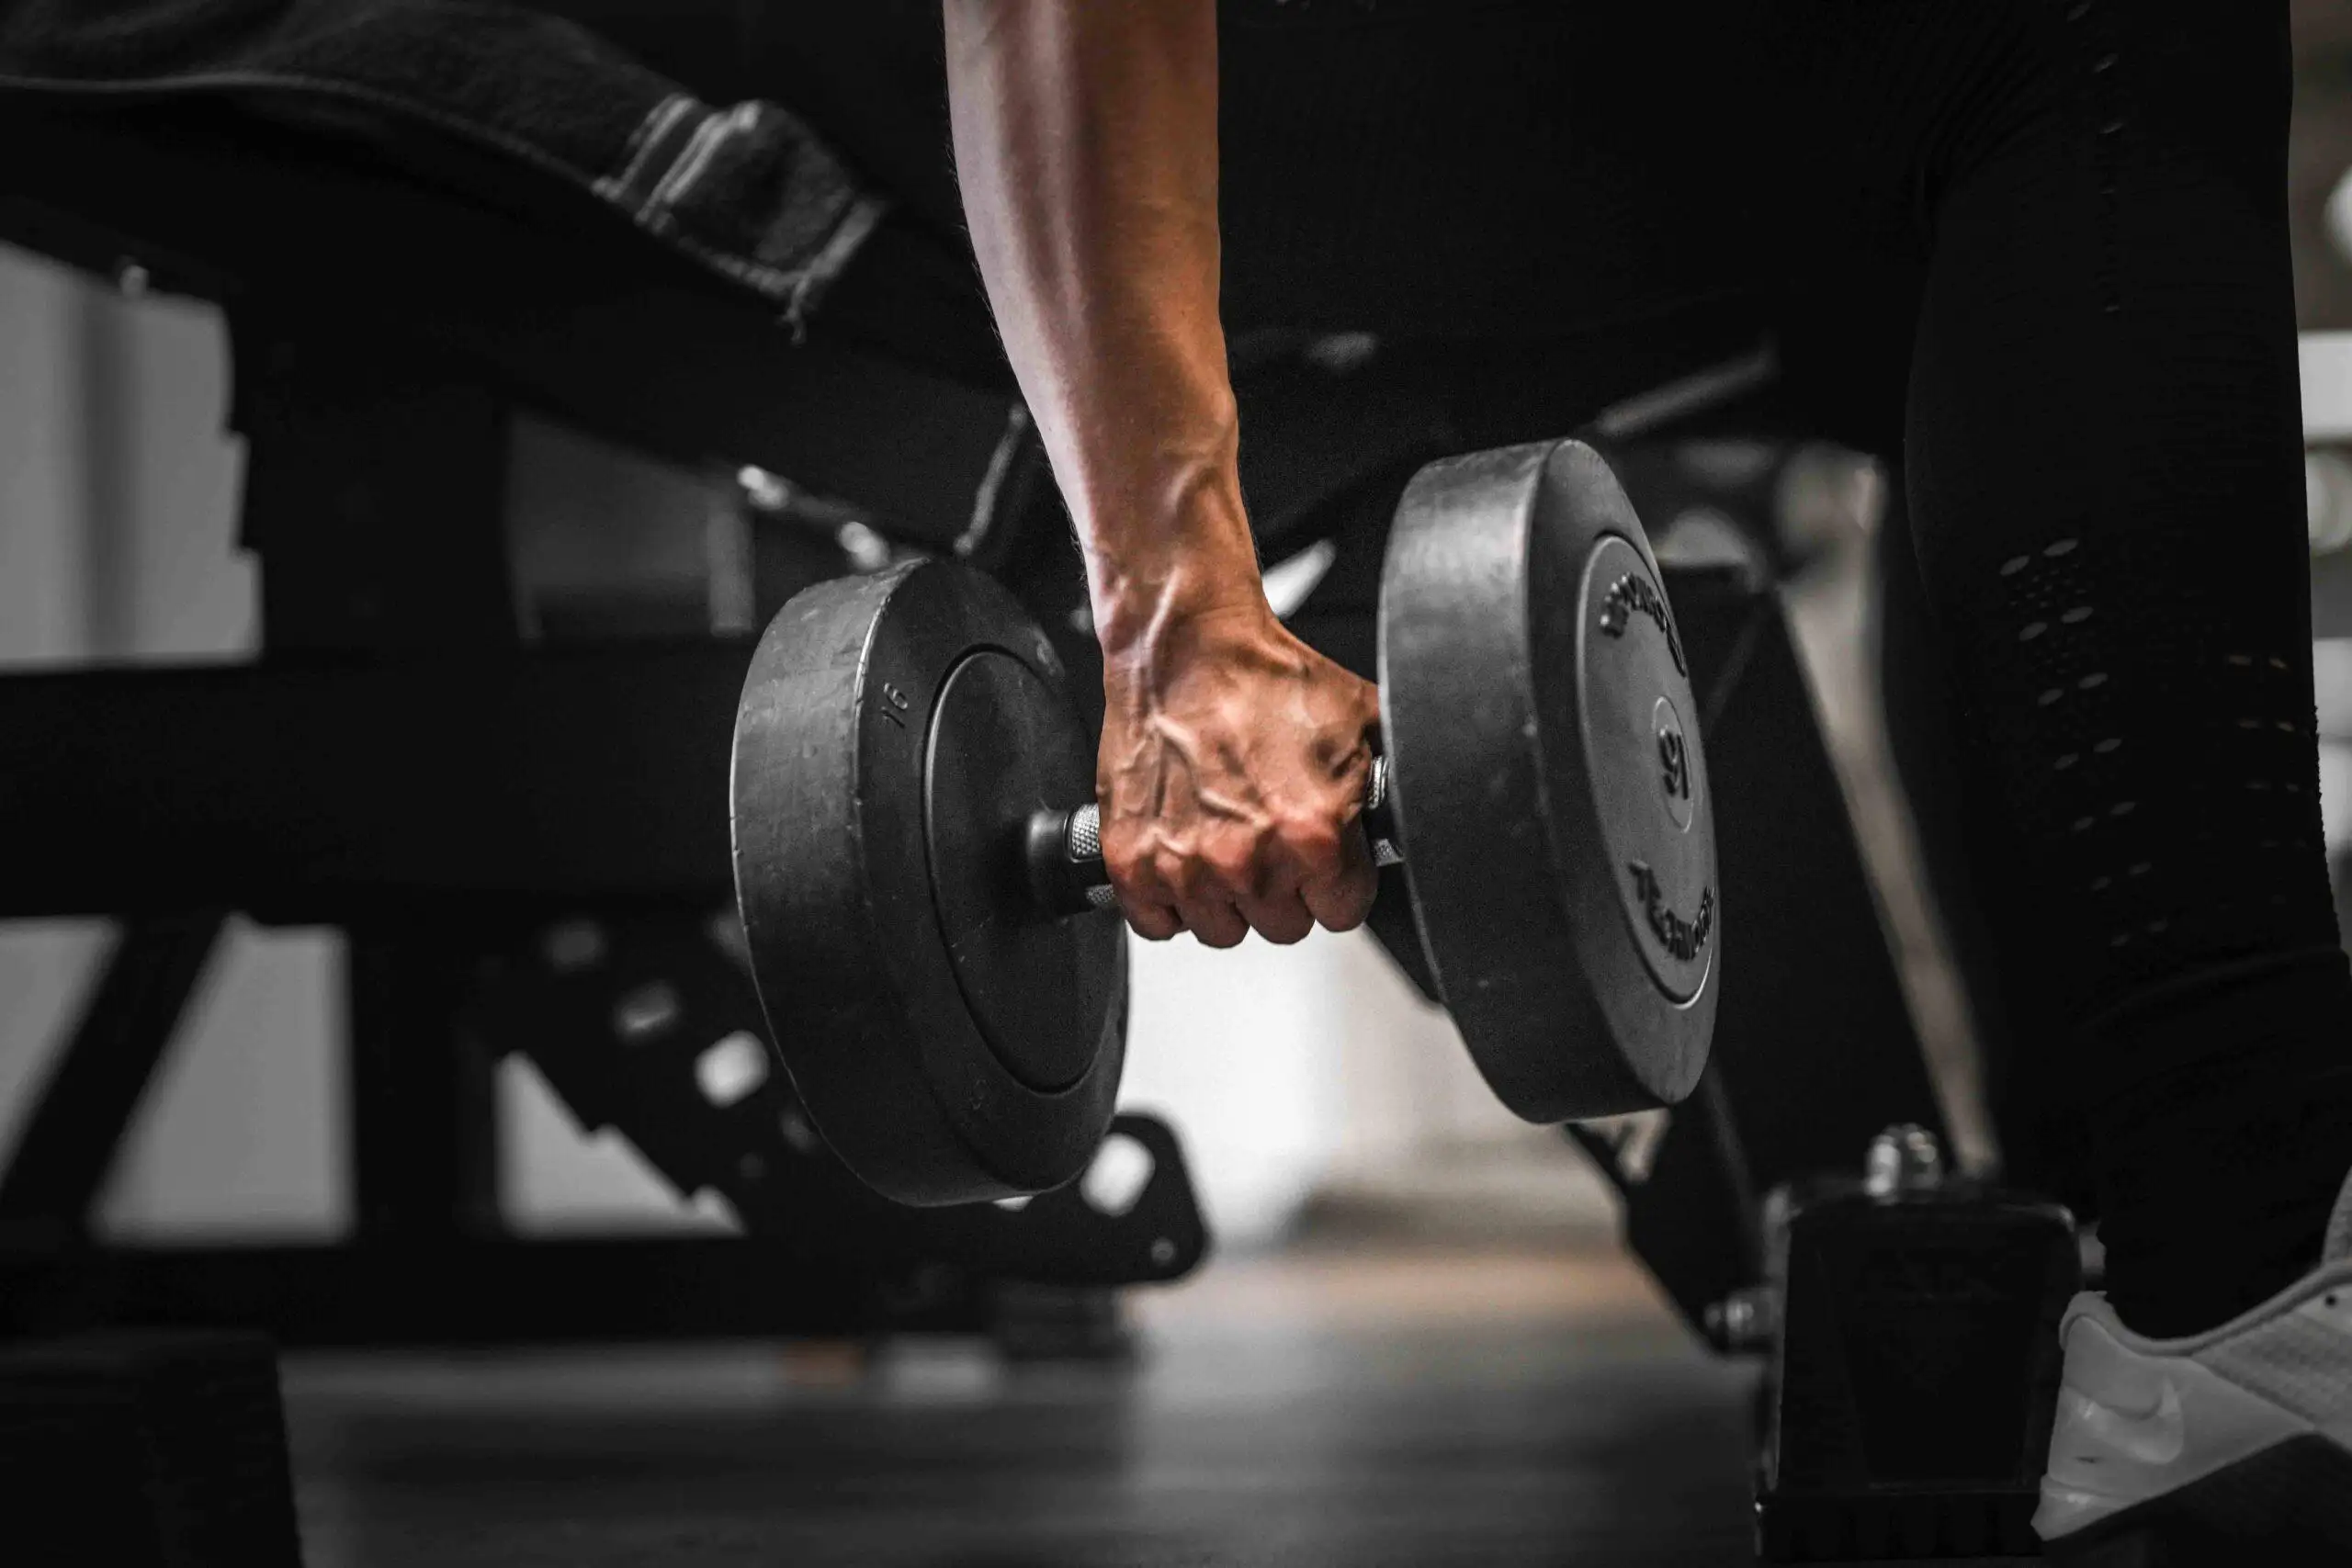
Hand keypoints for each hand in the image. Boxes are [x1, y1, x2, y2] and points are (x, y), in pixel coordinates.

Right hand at [1095, 596, 1382, 947]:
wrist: (1187, 647)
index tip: (1324, 862)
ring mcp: (1186, 867)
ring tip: (1225, 845)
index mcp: (1314, 835)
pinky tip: (1183, 856)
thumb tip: (1414, 807)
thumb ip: (1389, 785)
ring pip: (1223, 930)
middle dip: (1285, 890)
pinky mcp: (1132, 861)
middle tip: (1271, 843)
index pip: (1343, 913)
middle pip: (1284, 926)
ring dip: (1227, 898)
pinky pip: (1158, 923)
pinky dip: (1168, 899)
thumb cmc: (1265, 678)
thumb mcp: (1362, 724)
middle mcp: (1249, 861)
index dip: (1337, 884)